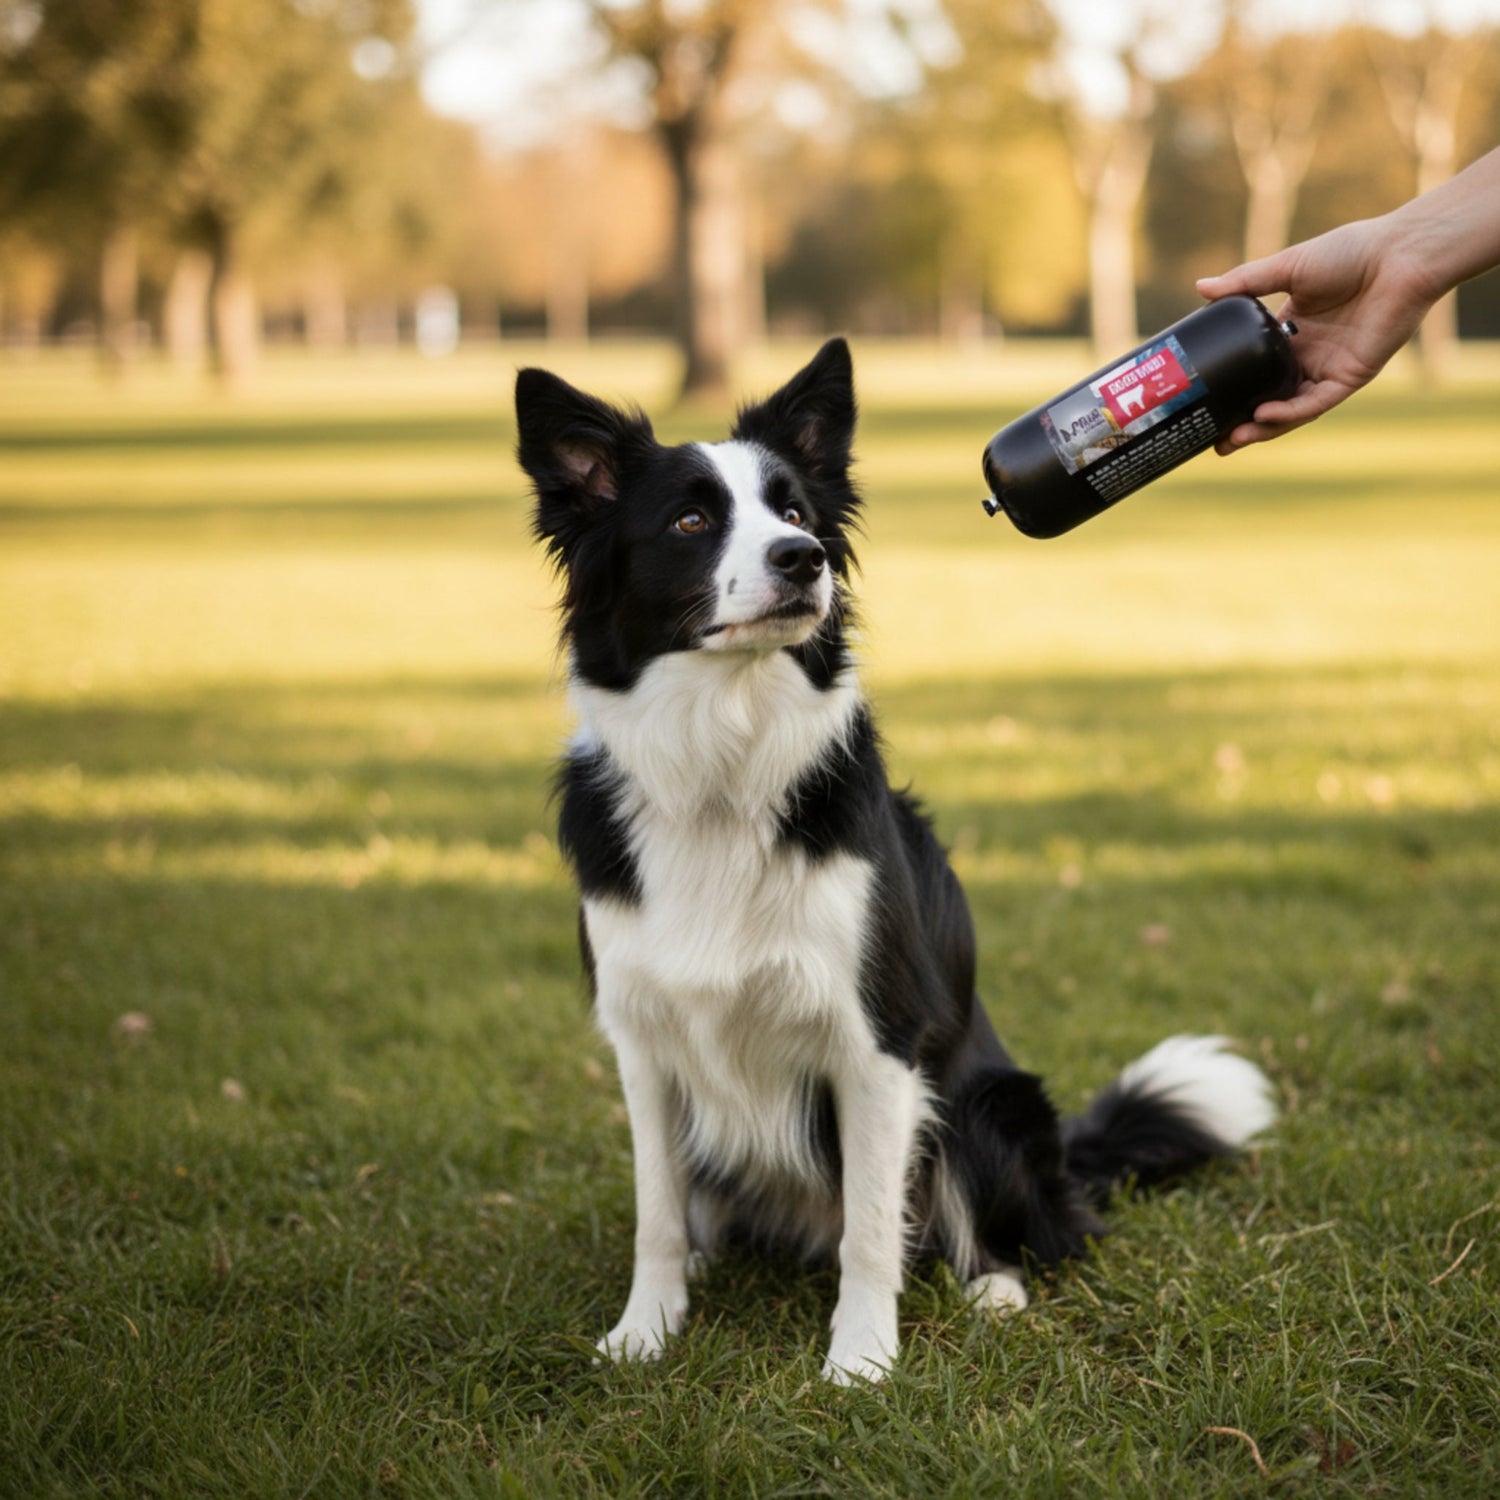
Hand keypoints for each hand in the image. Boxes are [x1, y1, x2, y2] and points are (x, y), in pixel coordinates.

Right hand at [1196, 218, 1440, 452]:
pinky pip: (1315, 402)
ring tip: (1232, 439)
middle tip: (1212, 438)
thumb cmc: (1350, 252)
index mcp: (1289, 332)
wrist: (1399, 256)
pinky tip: (1265, 416)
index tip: (1204, 401)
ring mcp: (1327, 369)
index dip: (1232, 389)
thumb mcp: (1287, 267)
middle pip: (1268, 398)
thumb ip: (1245, 282)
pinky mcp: (1349, 377)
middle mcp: (1307, 356)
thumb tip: (1200, 287)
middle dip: (1242, 422)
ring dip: (1262, 428)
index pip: (1255, 370)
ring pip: (1290, 410)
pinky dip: (1290, 412)